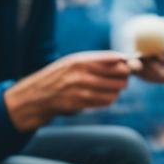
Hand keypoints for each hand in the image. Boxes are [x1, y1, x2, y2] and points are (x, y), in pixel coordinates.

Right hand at [3, 51, 133, 131]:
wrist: (36, 96)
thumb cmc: (60, 76)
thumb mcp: (74, 62)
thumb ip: (98, 60)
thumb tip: (125, 60)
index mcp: (80, 60)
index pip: (114, 59)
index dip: (126, 63)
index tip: (127, 65)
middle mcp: (81, 74)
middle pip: (120, 74)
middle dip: (124, 76)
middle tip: (121, 78)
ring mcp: (81, 91)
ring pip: (116, 90)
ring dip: (117, 90)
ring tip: (110, 88)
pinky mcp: (81, 104)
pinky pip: (107, 101)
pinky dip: (109, 99)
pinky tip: (102, 96)